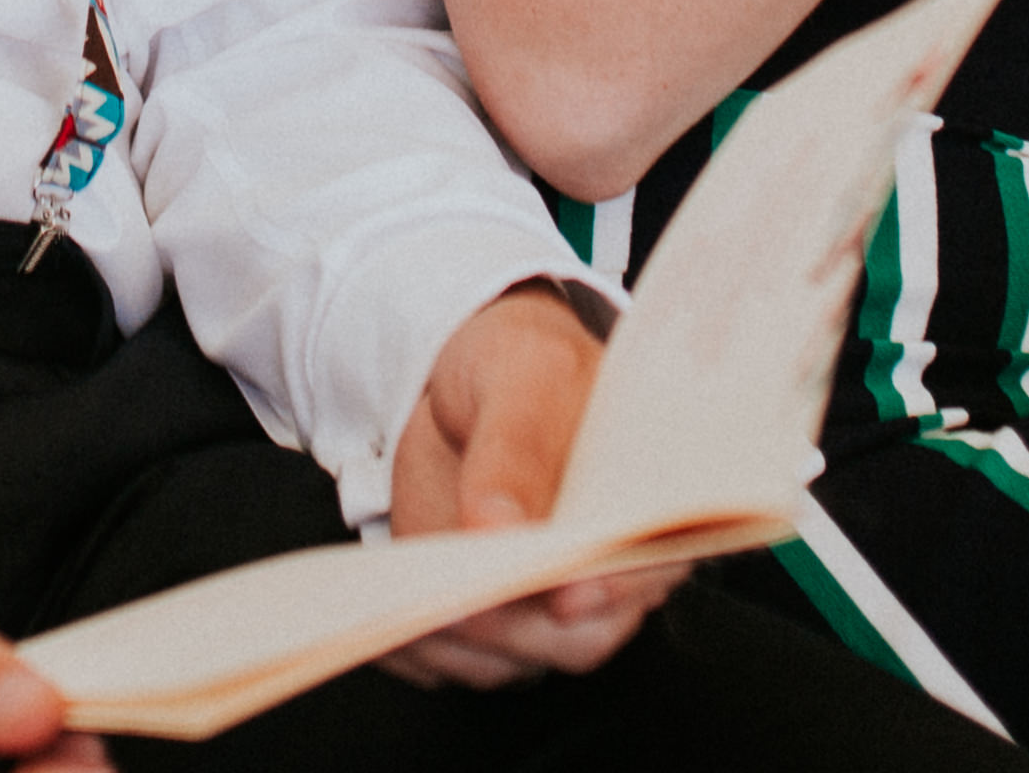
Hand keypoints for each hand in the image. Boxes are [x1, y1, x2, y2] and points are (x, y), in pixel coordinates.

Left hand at [377, 284, 672, 688]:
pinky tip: (375, 609)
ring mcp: (544, 606)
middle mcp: (607, 574)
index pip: (652, 566)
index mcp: (650, 509)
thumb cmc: (523, 368)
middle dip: (512, 624)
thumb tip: (502, 532)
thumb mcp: (523, 378)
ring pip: (508, 659)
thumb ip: (516, 450)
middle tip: (454, 596)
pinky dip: (407, 643)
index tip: (564, 595)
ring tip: (395, 595)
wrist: (471, 380)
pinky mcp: (486, 617)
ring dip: (446, 638)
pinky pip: (449, 656)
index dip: (615, 586)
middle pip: (579, 636)